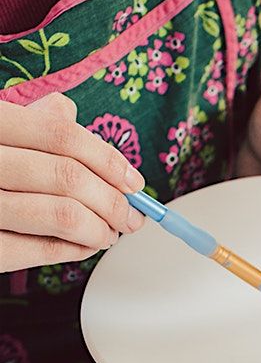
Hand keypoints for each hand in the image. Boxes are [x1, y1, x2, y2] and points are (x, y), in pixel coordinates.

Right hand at [0, 93, 145, 272]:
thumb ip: (26, 121)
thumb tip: (69, 112)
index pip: (62, 135)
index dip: (108, 159)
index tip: (134, 182)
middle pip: (69, 177)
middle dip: (114, 202)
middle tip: (132, 216)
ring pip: (62, 215)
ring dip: (100, 229)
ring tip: (110, 233)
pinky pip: (38, 250)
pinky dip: (73, 250)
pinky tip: (85, 246)